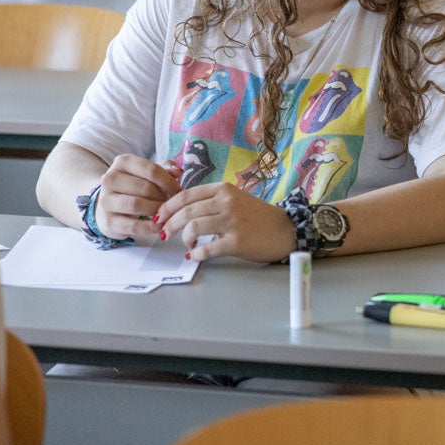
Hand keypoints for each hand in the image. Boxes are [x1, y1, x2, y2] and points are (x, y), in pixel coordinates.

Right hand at [94, 154, 181, 240]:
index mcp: (122, 163)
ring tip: (166, 213)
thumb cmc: (134, 187)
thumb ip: (165, 169)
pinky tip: (160, 226)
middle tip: (173, 203)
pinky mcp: (108, 221)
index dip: (169, 181)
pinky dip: (150, 227)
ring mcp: (106, 201)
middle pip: (146, 188)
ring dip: (156, 210)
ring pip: (137, 205)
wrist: (108, 207)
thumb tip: (179, 171)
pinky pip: (133, 226)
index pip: (151, 170)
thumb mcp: (147, 174)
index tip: (179, 190)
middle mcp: (110, 179)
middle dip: (164, 197)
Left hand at [156, 182, 295, 262]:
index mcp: (224, 189)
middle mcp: (227, 202)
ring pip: (193, 228)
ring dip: (184, 239)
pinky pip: (207, 249)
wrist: (285, 230)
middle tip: (164, 235)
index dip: (167, 207)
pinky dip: (196, 254)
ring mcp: (232, 221)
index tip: (159, 218)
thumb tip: (179, 211)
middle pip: (186, 212)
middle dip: (169, 225)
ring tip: (188, 244)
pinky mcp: (237, 241)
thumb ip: (211, 201)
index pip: (186, 195)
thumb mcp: (235, 200)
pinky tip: (196, 255)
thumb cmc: (257, 217)